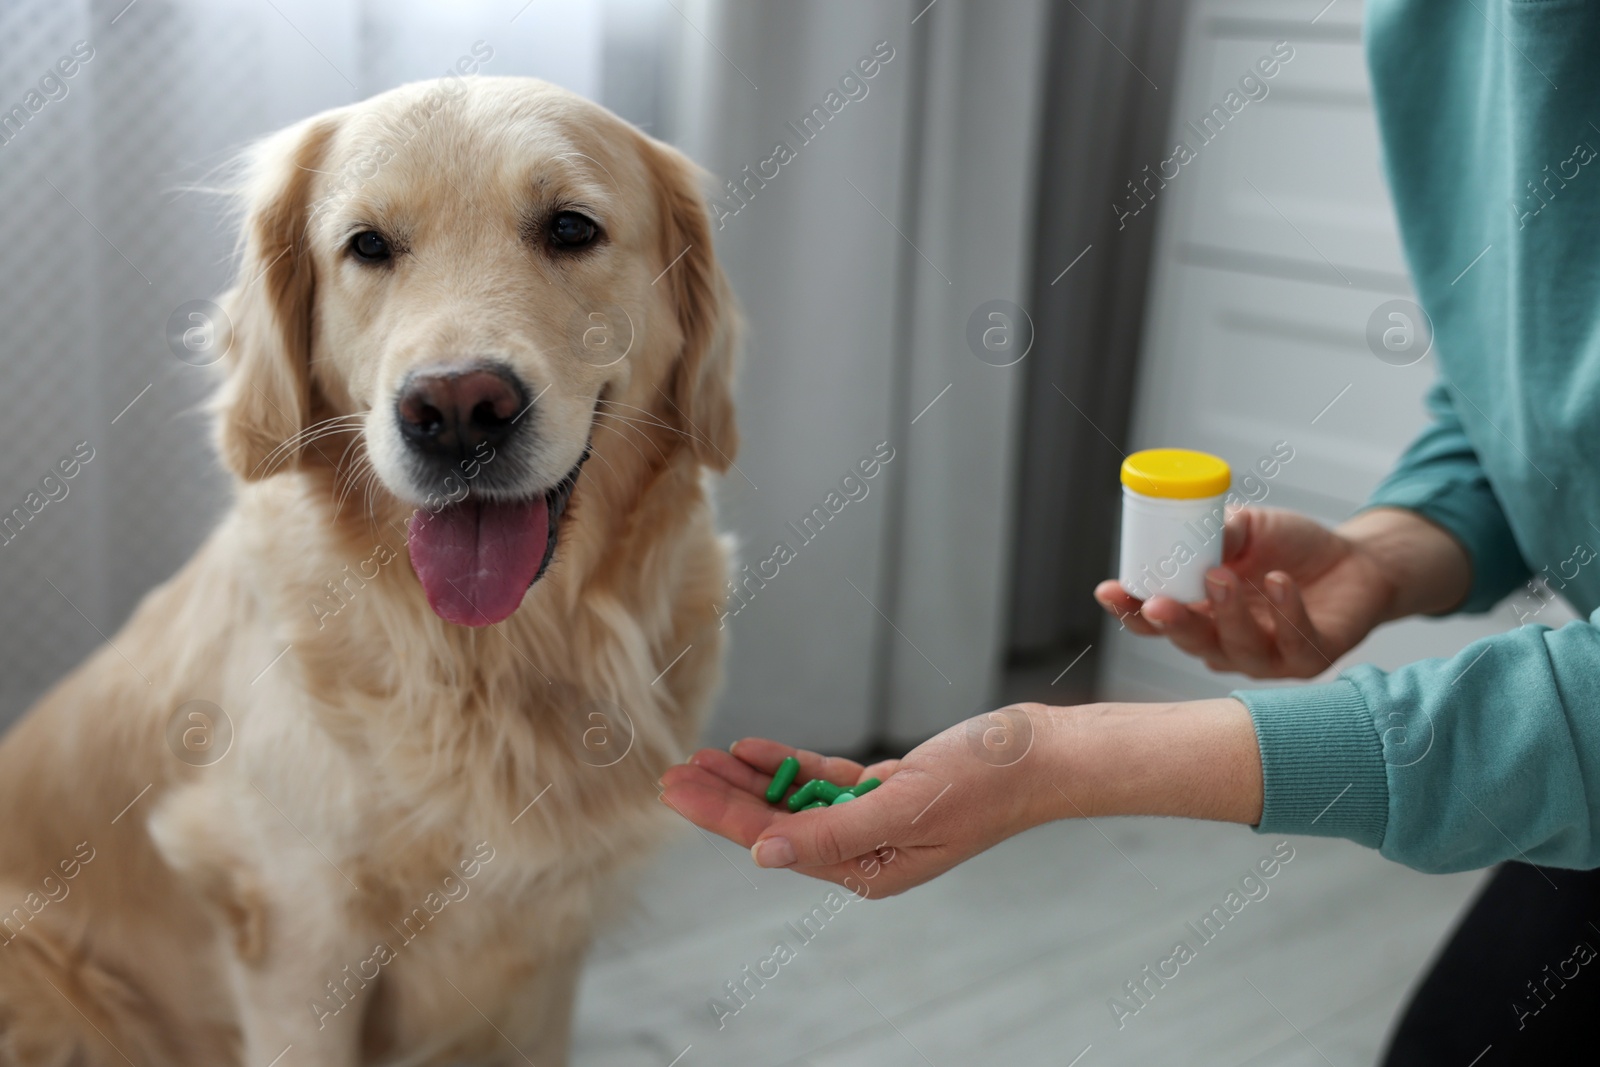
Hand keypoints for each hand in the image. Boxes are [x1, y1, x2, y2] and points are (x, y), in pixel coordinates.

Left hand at [658, 712, 1054, 896]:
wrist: (1041, 756)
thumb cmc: (984, 783)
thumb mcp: (901, 806)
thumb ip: (829, 832)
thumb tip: (762, 855)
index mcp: (867, 870)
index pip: (774, 842)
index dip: (719, 816)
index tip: (675, 791)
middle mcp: (865, 852)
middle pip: (774, 823)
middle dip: (720, 798)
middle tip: (670, 771)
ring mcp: (873, 820)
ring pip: (792, 800)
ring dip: (748, 779)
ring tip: (700, 758)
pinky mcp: (885, 790)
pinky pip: (821, 781)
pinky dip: (787, 765)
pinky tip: (753, 749)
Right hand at [1094, 506, 1466, 677]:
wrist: (1357, 560)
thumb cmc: (1292, 546)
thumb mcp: (1249, 526)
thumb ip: (1219, 531)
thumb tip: (1192, 532)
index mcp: (1199, 612)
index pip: (1153, 619)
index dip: (1128, 609)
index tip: (1109, 591)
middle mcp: (1225, 642)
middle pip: (1190, 643)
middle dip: (1173, 624)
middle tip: (1161, 602)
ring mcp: (1266, 658)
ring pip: (1237, 649)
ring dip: (1227, 615)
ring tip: (1224, 577)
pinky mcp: (1309, 661)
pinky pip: (1292, 644)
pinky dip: (1285, 613)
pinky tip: (1280, 582)